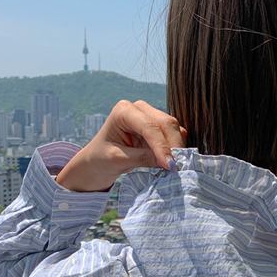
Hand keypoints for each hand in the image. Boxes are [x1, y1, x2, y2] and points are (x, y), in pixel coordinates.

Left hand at [56, 100, 186, 191]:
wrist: (99, 160)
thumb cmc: (102, 157)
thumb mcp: (118, 160)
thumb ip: (142, 158)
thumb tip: (168, 163)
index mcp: (123, 111)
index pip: (149, 127)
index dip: (161, 146)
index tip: (169, 165)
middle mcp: (140, 108)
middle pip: (166, 123)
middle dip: (174, 146)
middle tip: (177, 168)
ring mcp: (151, 116)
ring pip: (174, 128)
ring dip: (178, 147)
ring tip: (175, 167)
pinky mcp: (159, 127)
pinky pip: (175, 135)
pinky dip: (177, 148)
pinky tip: (173, 161)